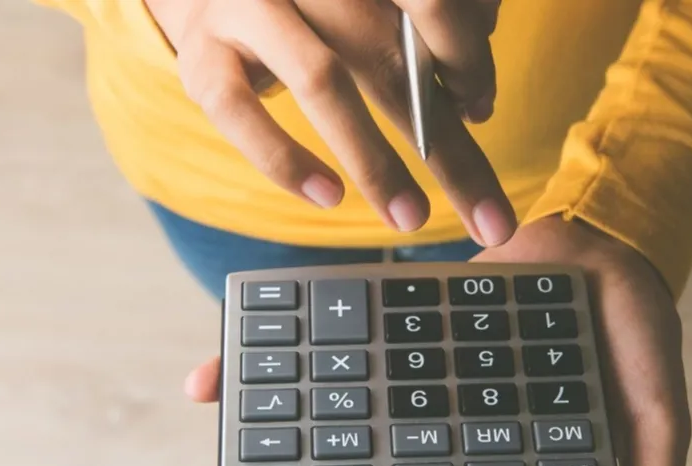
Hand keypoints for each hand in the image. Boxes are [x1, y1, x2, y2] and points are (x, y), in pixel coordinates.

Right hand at [144, 0, 515, 246]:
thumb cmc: (303, 4)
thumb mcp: (360, 6)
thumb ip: (416, 37)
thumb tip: (476, 101)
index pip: (427, 5)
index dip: (465, 58)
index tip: (482, 110)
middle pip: (390, 58)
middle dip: (445, 145)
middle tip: (488, 218)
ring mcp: (250, 8)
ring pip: (321, 80)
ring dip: (373, 159)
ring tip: (410, 217)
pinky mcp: (203, 52)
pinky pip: (239, 110)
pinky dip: (284, 158)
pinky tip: (328, 195)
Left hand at [183, 215, 690, 465]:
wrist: (601, 241)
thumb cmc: (632, 334)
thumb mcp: (659, 414)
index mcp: (500, 459)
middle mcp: (448, 428)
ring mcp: (417, 384)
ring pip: (336, 426)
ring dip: (277, 451)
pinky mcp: (393, 335)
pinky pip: (334, 356)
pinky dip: (278, 371)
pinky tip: (213, 384)